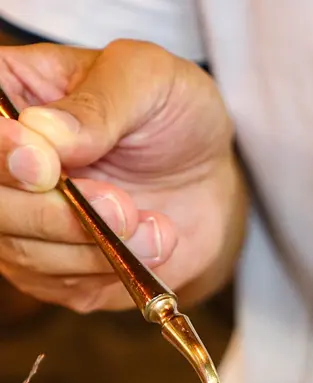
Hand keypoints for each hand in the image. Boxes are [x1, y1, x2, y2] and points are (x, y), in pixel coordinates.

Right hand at [0, 40, 245, 311]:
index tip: (44, 166)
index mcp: (9, 94)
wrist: (207, 175)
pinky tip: (152, 242)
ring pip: (25, 252)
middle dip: (53, 214)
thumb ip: (97, 105)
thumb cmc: (172, 114)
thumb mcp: (148, 81)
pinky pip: (64, 285)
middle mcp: (4, 163)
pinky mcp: (54, 270)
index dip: (1, 156)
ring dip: (96, 246)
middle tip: (121, 206)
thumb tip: (43, 133)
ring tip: (155, 224)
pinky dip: (112, 270)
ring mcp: (22, 221)